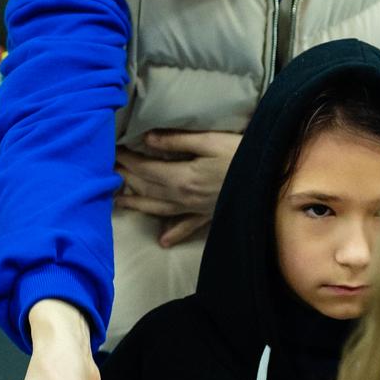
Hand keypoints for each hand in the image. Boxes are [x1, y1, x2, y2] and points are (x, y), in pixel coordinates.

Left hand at [115, 130, 242, 241]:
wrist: (270, 181)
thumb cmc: (243, 155)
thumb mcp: (210, 141)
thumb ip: (177, 140)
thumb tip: (147, 139)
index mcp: (181, 177)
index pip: (146, 169)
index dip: (127, 161)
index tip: (112, 153)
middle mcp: (183, 197)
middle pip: (148, 188)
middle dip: (126, 178)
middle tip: (109, 171)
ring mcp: (195, 209)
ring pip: (159, 208)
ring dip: (138, 204)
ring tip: (119, 202)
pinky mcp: (208, 215)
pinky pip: (187, 227)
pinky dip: (174, 233)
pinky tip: (163, 241)